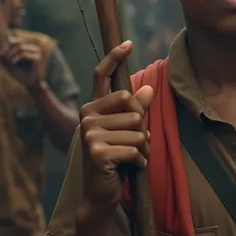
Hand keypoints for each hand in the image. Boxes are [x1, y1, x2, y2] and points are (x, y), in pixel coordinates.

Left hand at [1, 37, 41, 90]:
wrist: (30, 83)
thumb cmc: (20, 72)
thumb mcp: (10, 62)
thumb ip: (6, 52)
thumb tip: (6, 42)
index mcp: (28, 46)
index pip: (17, 39)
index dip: (8, 45)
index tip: (4, 54)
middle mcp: (33, 47)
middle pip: (18, 42)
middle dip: (9, 50)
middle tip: (6, 58)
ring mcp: (37, 52)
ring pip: (21, 47)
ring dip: (12, 54)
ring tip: (10, 61)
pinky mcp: (37, 58)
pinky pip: (24, 54)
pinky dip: (17, 58)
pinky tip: (14, 63)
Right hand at [79, 41, 152, 219]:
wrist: (100, 193)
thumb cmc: (115, 158)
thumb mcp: (127, 132)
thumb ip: (135, 111)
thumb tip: (148, 89)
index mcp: (93, 107)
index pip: (103, 76)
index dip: (115, 58)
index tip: (128, 42)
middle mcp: (87, 116)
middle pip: (134, 108)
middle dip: (142, 128)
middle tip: (133, 144)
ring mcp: (90, 134)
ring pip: (138, 130)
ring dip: (143, 148)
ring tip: (130, 158)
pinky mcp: (97, 151)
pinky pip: (135, 149)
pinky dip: (140, 161)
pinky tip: (130, 168)